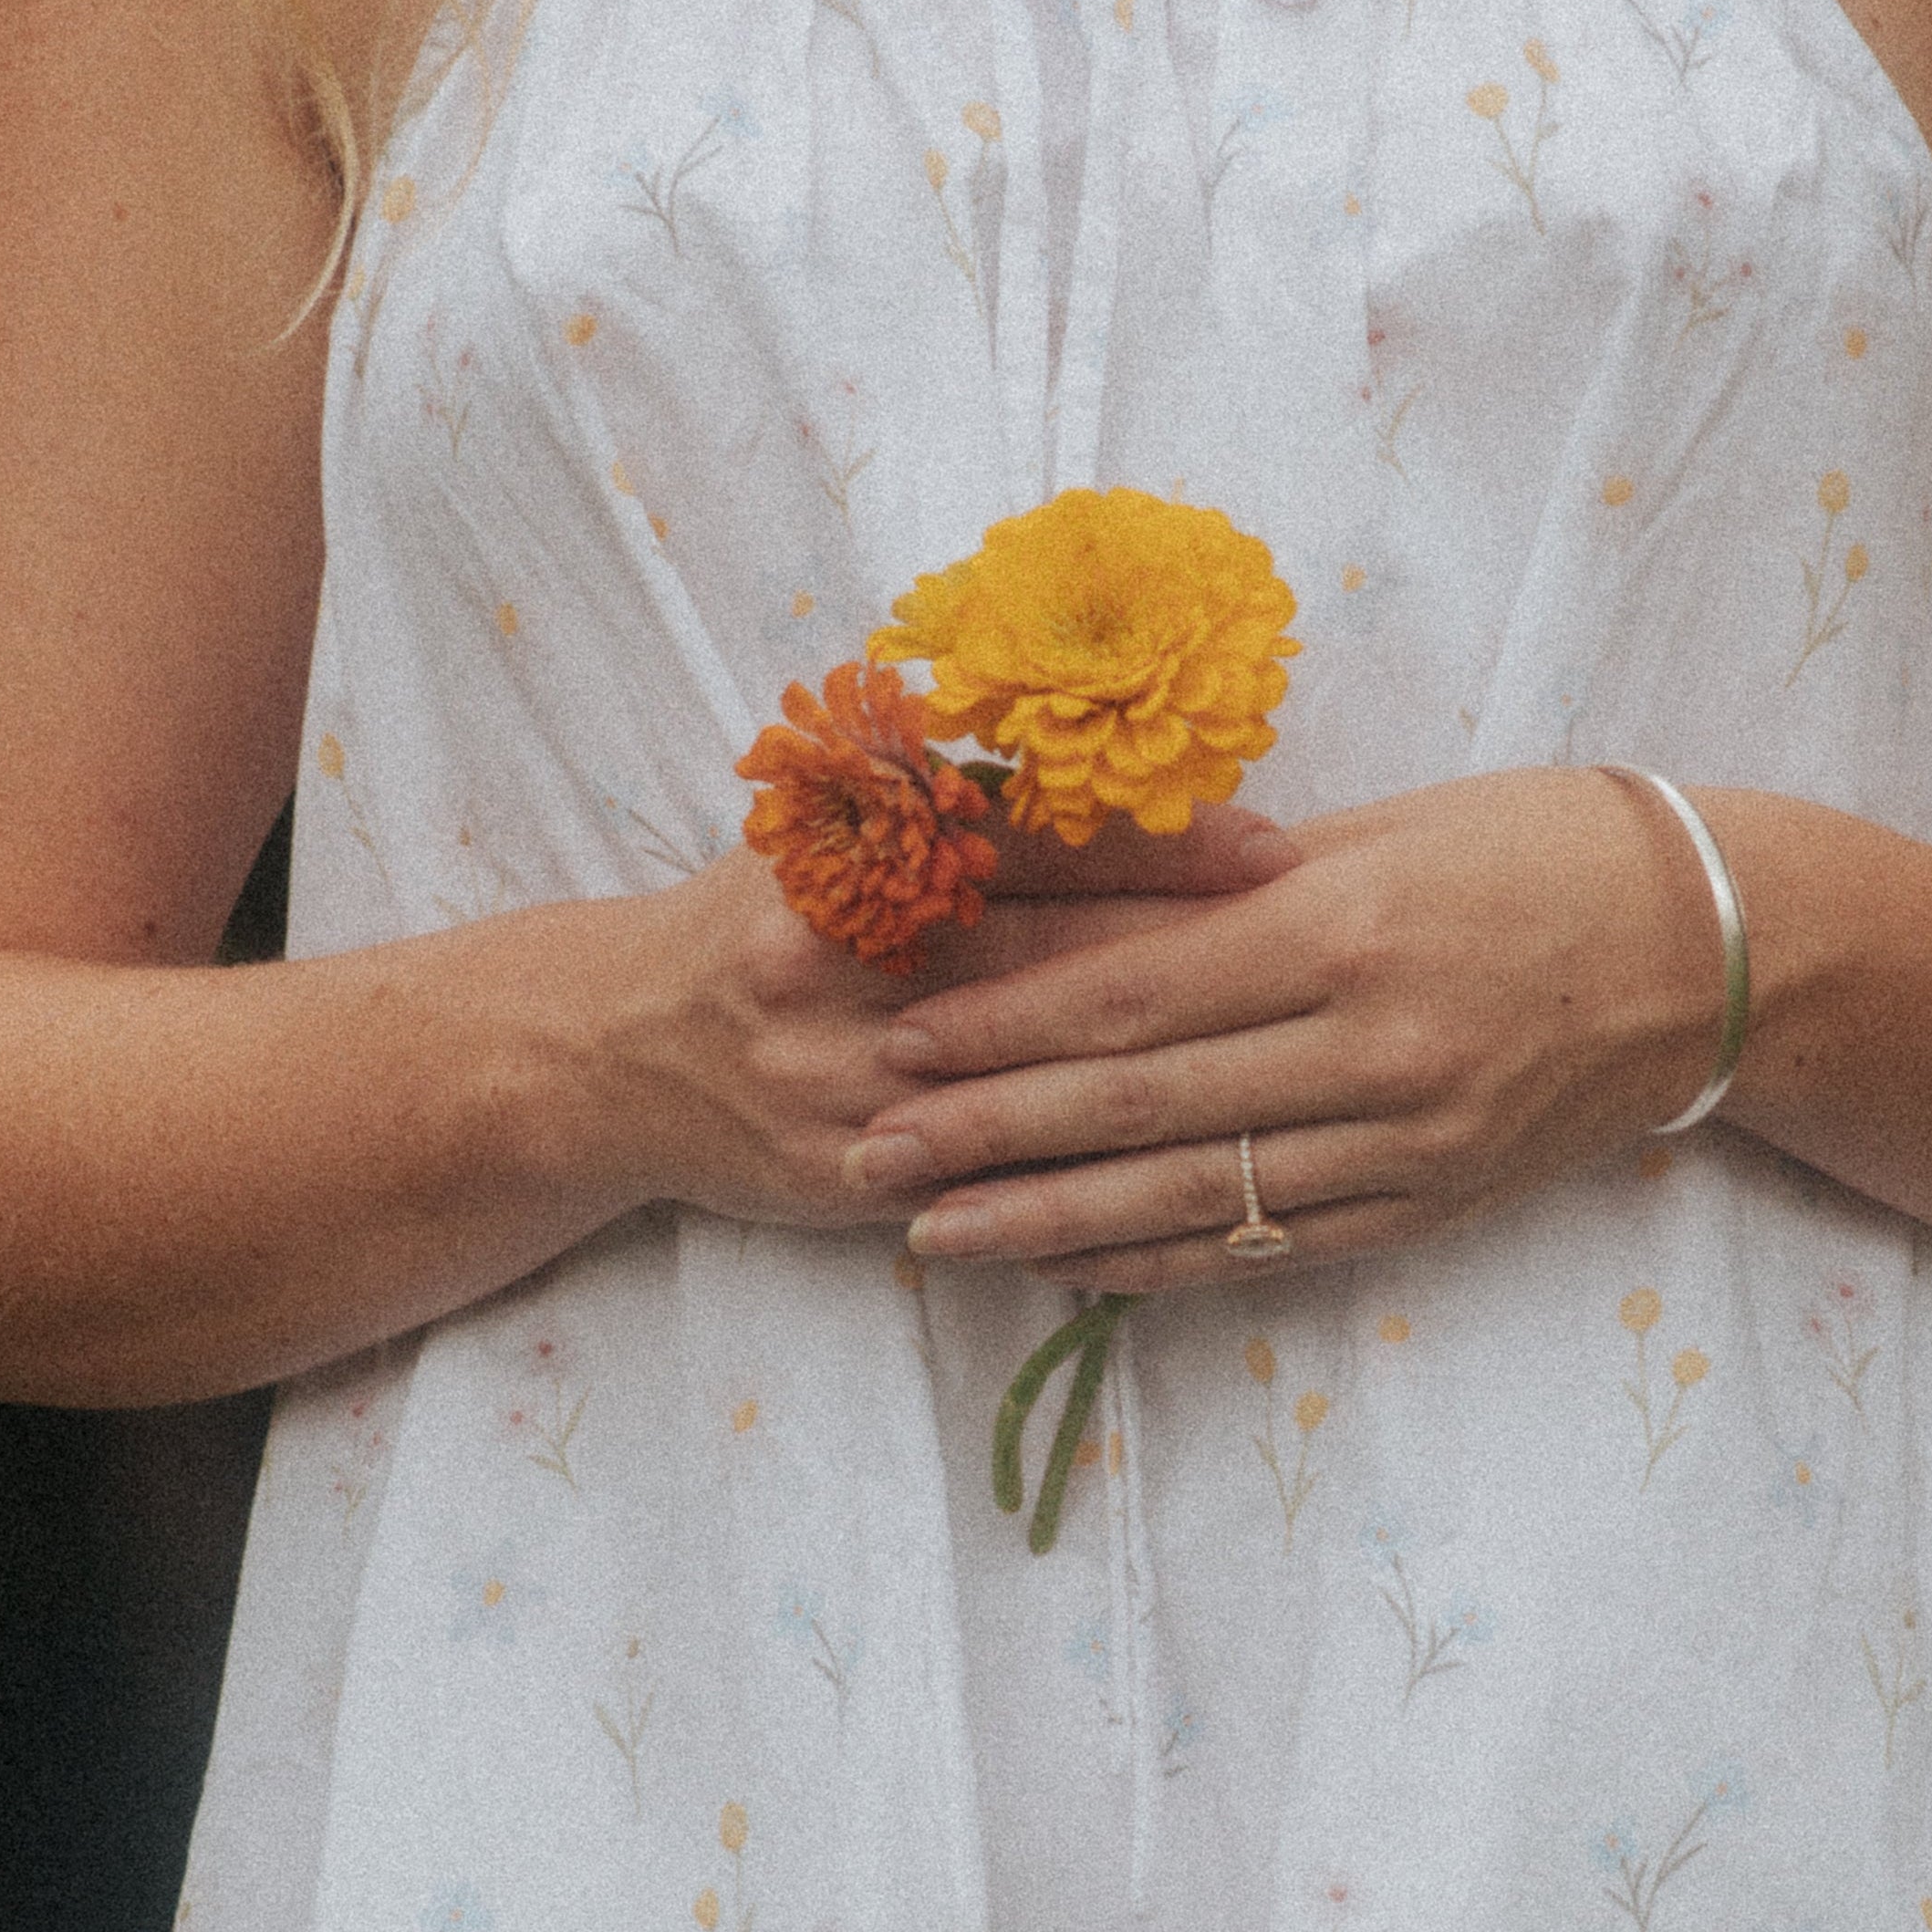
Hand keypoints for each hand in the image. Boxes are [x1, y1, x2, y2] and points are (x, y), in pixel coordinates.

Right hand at [604, 798, 1301, 1233]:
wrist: (603, 1054)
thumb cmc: (751, 921)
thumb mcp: (827, 829)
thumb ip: (948, 797)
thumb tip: (1113, 751)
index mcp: (842, 851)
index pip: (1029, 836)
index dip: (1159, 845)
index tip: (1278, 851)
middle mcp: (834, 957)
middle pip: (1047, 958)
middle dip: (1193, 959)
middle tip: (1329, 954)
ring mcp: (836, 1078)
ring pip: (1032, 1080)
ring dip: (1166, 1074)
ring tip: (1291, 1058)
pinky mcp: (840, 1175)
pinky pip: (990, 1180)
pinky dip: (1090, 1177)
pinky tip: (1198, 1172)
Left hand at [843, 768, 1724, 1290]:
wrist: (1711, 949)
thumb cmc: (1538, 849)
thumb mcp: (1383, 831)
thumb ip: (1229, 883)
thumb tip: (1064, 907)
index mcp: (1345, 926)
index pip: (1136, 991)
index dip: (1002, 1024)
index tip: (894, 1038)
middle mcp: (1372, 1044)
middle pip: (1142, 1103)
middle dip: (987, 1133)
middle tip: (866, 1151)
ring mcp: (1406, 1140)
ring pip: (1193, 1193)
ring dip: (1046, 1218)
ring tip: (931, 1233)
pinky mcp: (1429, 1204)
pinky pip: (1267, 1244)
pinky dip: (1157, 1258)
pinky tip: (1066, 1262)